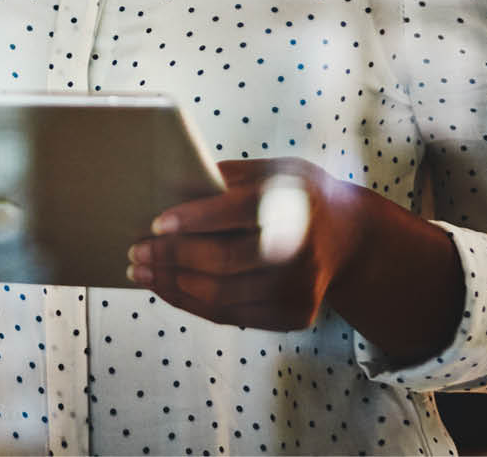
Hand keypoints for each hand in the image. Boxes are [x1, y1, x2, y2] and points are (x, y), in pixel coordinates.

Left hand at [126, 158, 367, 330]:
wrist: (351, 237)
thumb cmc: (296, 195)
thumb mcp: (272, 170)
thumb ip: (227, 178)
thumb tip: (167, 186)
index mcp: (293, 204)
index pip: (237, 212)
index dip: (194, 220)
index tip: (155, 224)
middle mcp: (300, 250)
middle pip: (224, 263)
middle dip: (172, 259)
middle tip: (135, 252)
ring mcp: (299, 289)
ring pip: (222, 296)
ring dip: (173, 285)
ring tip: (140, 271)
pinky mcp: (294, 315)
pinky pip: (231, 316)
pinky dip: (192, 303)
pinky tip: (166, 287)